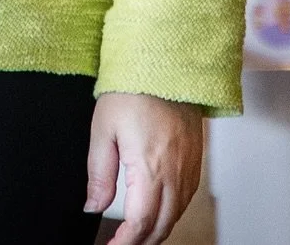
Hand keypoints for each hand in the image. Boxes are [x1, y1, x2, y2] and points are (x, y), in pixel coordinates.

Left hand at [84, 91, 203, 244]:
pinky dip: (171, 214)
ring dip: (157, 231)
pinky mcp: (196, 161)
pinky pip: (186, 200)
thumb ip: (99, 172)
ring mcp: (189, 169)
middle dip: (140, 242)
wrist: (166, 64)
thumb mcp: (103, 128)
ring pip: (176, 216)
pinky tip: (157, 212)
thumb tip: (93, 206)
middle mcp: (175, 174)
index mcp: (150, 167)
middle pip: (161, 227)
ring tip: (135, 234)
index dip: (124, 243)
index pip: (140, 223)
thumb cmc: (133, 88)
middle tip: (119, 244)